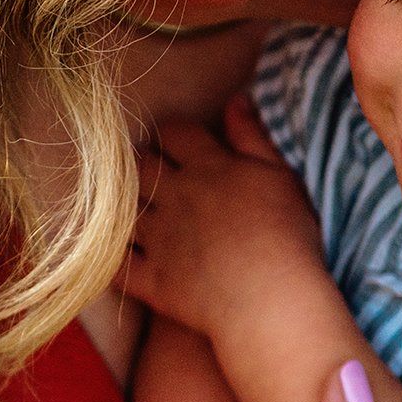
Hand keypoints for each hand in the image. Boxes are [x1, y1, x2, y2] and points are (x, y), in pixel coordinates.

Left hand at [125, 97, 323, 336]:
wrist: (274, 302)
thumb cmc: (290, 238)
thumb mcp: (282, 177)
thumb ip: (254, 137)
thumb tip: (235, 99)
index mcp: (209, 167)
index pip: (174, 133)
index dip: (172, 135)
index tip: (178, 144)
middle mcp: (176, 196)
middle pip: (140, 166)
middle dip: (143, 165)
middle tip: (153, 175)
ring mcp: (159, 239)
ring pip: (123, 211)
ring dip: (125, 208)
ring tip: (137, 212)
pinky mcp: (153, 281)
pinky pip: (118, 267)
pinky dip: (111, 260)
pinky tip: (114, 257)